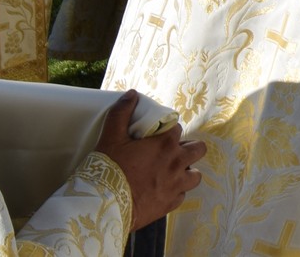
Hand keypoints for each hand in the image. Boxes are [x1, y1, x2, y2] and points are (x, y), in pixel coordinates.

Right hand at [95, 90, 206, 229]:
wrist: (102, 205)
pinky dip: (175, 192)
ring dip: (186, 171)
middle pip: (198, 149)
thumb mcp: (110, 137)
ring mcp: (176, 185)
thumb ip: (121, 113)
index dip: (167, 131)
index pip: (177, 128)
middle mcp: (177, 162)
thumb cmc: (108, 169)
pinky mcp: (170, 204)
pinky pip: (181, 195)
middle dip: (187, 148)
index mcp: (166, 143)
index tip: (157, 136)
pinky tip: (162, 190)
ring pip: (195, 175)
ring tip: (171, 172)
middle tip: (170, 152)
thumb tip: (132, 94)